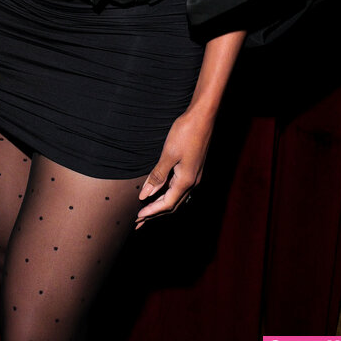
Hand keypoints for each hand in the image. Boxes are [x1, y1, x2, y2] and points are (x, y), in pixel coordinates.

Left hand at [134, 109, 212, 228]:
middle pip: (172, 204)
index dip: (151, 212)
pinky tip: (159, 192)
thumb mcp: (168, 155)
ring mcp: (194, 175)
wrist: (203, 117)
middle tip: (139, 222)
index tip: (137, 218)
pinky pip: (178, 188)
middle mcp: (192, 182)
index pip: (166, 204)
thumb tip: (145, 195)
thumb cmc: (185, 133)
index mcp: (185, 181)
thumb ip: (157, 176)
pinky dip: (167, 194)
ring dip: (161, 205)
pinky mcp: (193, 168)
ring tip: (147, 211)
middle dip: (155, 214)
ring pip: (176, 197)